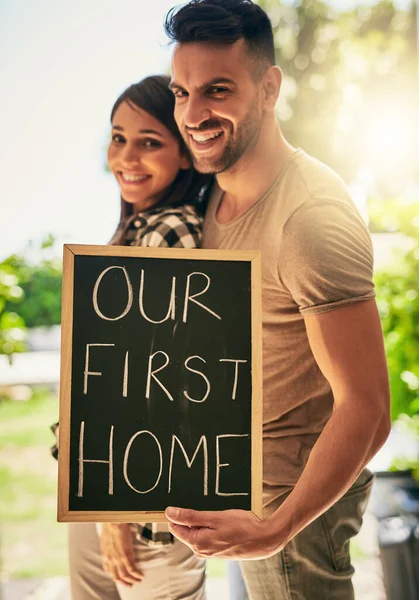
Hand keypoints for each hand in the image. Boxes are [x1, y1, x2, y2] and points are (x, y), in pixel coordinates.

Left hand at [100, 523, 142, 586]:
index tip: (120, 577)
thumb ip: (108, 549)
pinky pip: (132, 569)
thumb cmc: (110, 528)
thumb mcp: (105, 541)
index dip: (114, 576)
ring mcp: (118, 559)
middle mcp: (110, 560)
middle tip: (130, 585)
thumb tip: (112, 551)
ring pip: (125, 575)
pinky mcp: (125, 555)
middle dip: (123, 582)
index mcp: (105, 556)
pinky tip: (140, 575)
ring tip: (137, 581)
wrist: (113, 522)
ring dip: (132, 580)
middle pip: (116, 577)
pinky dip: (136, 574)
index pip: (108, 571)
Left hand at [165, 507, 282, 559]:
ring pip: (198, 531)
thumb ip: (190, 516)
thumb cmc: (242, 526)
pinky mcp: (218, 550)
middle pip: (186, 529)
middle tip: (208, 506)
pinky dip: (212, 526)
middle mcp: (201, 551)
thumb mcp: (214, 517)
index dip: (178, 513)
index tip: (186, 501)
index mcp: (196, 543)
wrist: (265, 539)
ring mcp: (210, 552)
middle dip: (193, 516)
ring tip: (218, 512)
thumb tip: (169, 513)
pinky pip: (208, 535)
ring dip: (204, 520)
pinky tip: (224, 520)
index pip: (175, 527)